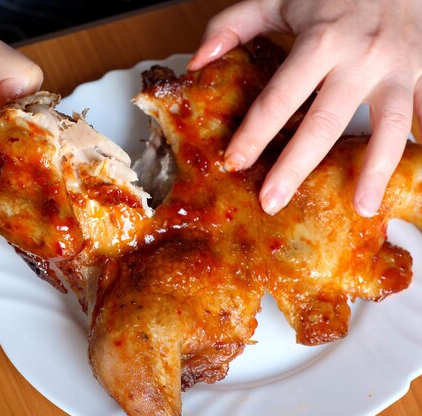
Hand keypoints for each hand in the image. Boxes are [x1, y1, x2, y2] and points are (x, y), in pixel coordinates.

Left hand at [189, 0, 421, 216]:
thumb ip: (233, 24)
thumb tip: (197, 61)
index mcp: (321, 40)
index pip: (280, 97)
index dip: (255, 133)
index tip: (234, 163)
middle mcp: (362, 57)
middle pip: (326, 123)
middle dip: (296, 167)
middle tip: (272, 201)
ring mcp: (398, 68)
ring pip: (391, 127)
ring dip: (376, 170)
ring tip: (361, 207)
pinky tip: (408, 179)